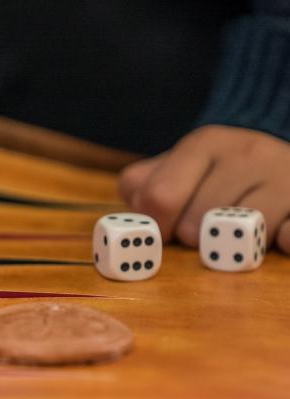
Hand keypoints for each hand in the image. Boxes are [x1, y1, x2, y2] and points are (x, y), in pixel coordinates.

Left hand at [119, 125, 289, 252]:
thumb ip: (143, 183)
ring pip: (235, 237)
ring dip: (229, 246)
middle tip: (200, 231)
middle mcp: (246, 153)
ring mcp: (283, 176)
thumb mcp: (178, 165)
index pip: (160, 198)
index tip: (165, 229)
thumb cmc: (219, 170)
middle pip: (195, 226)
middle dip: (191, 238)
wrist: (285, 156)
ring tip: (231, 232)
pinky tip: (269, 235)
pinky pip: (287, 240)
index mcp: (204, 144)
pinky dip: (274, 245)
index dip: (156, 225)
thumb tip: (133, 209)